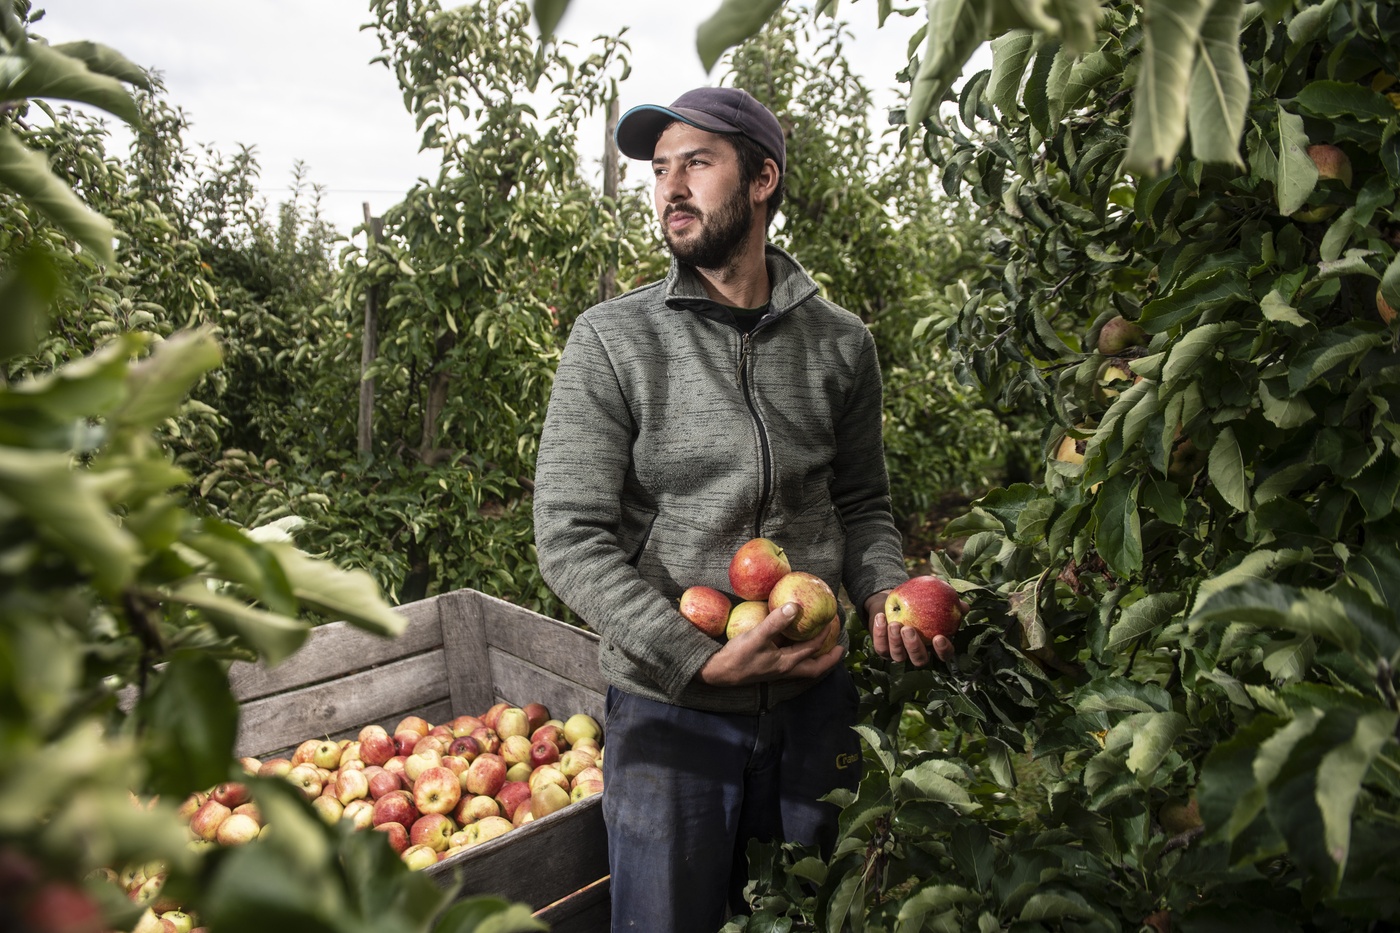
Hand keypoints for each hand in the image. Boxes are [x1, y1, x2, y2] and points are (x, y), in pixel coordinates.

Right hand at [697, 603, 842, 686]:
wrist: (718, 673)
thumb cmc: (738, 656)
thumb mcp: (757, 636)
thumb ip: (775, 622)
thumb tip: (795, 606)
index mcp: (786, 663)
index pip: (812, 648)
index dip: (824, 635)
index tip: (832, 621)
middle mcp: (785, 670)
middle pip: (814, 669)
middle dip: (828, 660)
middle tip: (840, 650)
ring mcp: (777, 671)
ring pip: (804, 668)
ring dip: (815, 659)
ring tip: (823, 647)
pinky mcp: (769, 668)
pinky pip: (792, 663)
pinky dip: (800, 656)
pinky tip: (794, 645)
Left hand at [867, 590, 957, 667]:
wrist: (893, 601)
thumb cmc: (920, 601)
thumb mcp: (935, 599)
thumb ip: (951, 603)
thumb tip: (964, 607)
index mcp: (934, 646)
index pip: (944, 655)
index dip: (943, 650)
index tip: (939, 637)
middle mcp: (916, 654)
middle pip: (919, 660)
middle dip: (914, 647)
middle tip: (908, 629)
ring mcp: (899, 654)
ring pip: (898, 656)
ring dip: (895, 641)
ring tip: (894, 623)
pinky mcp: (883, 649)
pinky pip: (881, 647)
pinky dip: (879, 633)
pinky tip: (881, 617)